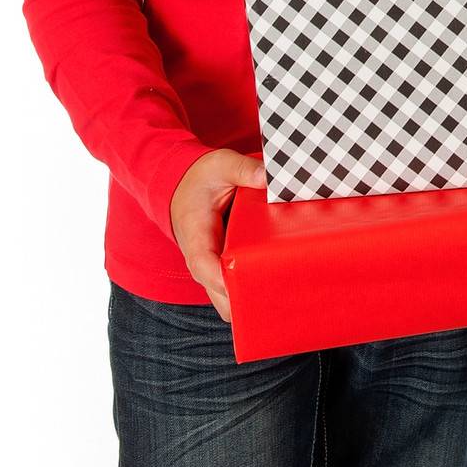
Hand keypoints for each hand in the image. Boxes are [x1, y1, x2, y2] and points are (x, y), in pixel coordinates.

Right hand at [169, 149, 265, 322]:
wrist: (180, 186)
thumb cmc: (200, 178)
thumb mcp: (221, 165)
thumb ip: (243, 170)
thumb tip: (267, 177)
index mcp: (196, 236)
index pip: (205, 266)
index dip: (225, 280)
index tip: (248, 285)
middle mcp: (201, 260)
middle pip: (220, 296)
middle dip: (246, 302)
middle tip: (281, 299)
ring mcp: (211, 268)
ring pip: (228, 301)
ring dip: (251, 300)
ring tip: (285, 298)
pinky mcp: (222, 267)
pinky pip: (234, 290)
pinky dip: (252, 292)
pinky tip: (279, 289)